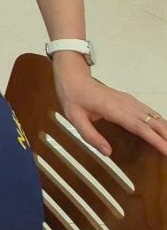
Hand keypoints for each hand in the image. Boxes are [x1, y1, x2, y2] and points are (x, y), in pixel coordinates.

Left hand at [52, 53, 166, 156]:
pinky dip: (158, 121)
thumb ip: (91, 136)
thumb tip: (108, 153)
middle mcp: (126, 104)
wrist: (73, 77)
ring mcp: (129, 101)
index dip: (156, 140)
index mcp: (114, 110)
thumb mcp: (75, 118)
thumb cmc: (73, 98)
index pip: (140, 127)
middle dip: (166, 136)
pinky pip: (148, 111)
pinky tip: (163, 129)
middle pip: (152, 122)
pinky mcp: (129, 100)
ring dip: (165, 129)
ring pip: (153, 115)